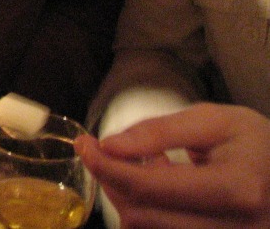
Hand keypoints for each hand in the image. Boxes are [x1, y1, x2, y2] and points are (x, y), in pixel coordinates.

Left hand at [76, 103, 269, 227]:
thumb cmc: (256, 144)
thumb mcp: (214, 121)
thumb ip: (159, 131)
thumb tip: (109, 146)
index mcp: (237, 190)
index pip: (149, 187)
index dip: (107, 166)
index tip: (85, 145)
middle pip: (142, 217)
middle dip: (115, 182)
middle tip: (114, 152)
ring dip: (132, 201)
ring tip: (151, 169)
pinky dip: (149, 216)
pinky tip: (162, 192)